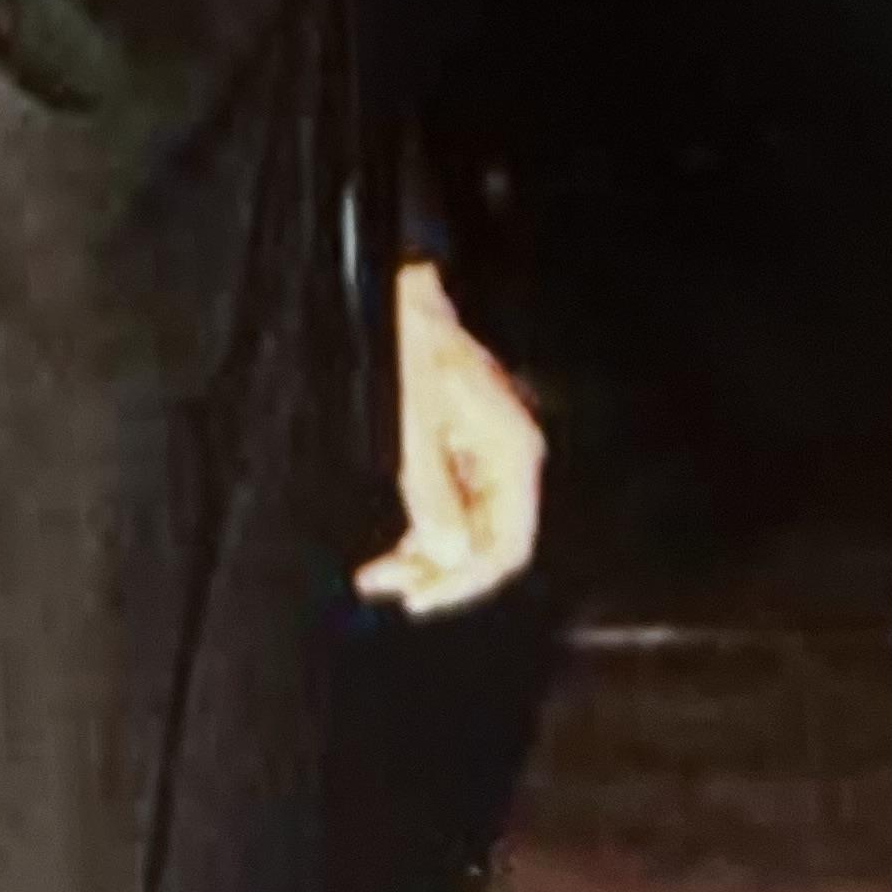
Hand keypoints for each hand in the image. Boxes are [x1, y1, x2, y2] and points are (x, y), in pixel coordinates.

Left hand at [356, 261, 544, 614]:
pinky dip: (427, 527)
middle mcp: (510, 459)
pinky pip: (456, 504)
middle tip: (382, 585)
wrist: (405, 294)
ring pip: (469, 528)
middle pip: (488, 541)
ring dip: (427, 554)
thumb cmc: (412, 348)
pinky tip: (398, 546)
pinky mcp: (466, 447)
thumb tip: (448, 557)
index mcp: (514, 452)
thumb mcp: (414, 421)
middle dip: (438, 570)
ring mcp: (489, 454)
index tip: (419, 598)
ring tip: (377, 574)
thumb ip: (432, 491)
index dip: (465, 581)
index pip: (507, 545)